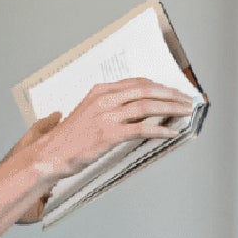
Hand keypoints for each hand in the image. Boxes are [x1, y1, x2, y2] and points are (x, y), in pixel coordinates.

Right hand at [14, 77, 197, 190]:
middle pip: (146, 91)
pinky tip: (170, 132)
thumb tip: (130, 107)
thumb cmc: (67, 139)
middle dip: (171, 95)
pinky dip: (158, 130)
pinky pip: (141, 129)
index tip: (173, 91)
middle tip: (187, 100)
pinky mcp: (108, 134)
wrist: (50, 154)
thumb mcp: (86, 113)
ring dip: (171, 108)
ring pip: (147, 107)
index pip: (137, 82)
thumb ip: (107, 106)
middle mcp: (104, 99)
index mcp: (99, 91)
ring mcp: (106, 116)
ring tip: (185, 112)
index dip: (159, 86)